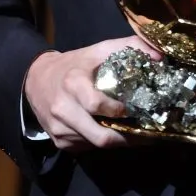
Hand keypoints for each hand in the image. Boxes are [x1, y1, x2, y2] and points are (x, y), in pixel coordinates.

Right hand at [23, 37, 160, 152]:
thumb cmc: (74, 65)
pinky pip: (87, 148)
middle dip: (127, 138)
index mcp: (73, 84)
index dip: (120, 110)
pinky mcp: (58, 142)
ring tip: (135, 135)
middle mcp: (63, 110)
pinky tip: (112, 133)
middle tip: (148, 135)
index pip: (98, 105)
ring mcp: (59, 130)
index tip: (137, 109)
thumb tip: (160, 56)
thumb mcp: (98, 50)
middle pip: (100, 137)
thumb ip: (129, 47)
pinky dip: (101, 143)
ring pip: (96, 145)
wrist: (35, 79)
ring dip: (117, 142)